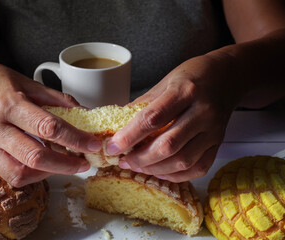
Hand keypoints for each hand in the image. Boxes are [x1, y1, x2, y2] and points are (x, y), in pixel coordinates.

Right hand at [0, 56, 101, 186]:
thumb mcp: (25, 81)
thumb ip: (55, 99)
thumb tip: (83, 112)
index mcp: (8, 104)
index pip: (48, 127)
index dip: (75, 139)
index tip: (92, 144)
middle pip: (35, 157)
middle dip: (66, 165)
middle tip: (84, 163)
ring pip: (20, 173)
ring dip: (48, 173)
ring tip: (65, 164)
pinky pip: (9, 174)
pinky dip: (32, 174)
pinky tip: (44, 165)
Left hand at [106, 53, 242, 181]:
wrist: (228, 75)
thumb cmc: (193, 76)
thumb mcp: (165, 82)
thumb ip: (143, 105)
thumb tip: (118, 126)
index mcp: (185, 91)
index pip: (153, 118)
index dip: (129, 136)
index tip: (112, 147)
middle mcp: (202, 112)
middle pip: (168, 145)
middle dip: (140, 158)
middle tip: (123, 160)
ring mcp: (213, 130)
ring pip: (183, 160)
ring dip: (155, 169)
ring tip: (137, 166)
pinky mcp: (219, 143)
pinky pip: (199, 168)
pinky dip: (177, 175)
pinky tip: (161, 172)